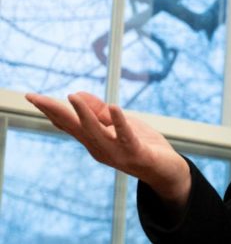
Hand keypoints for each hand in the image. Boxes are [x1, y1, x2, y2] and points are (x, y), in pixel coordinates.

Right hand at [25, 91, 190, 207]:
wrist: (166, 170)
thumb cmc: (140, 144)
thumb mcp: (117, 123)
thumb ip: (98, 110)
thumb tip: (75, 94)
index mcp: (93, 140)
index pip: (68, 123)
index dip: (50, 110)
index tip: (31, 97)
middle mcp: (99, 147)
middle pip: (74, 126)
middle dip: (54, 111)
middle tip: (33, 97)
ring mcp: (116, 151)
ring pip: (96, 131)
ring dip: (84, 114)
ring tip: (72, 97)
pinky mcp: (135, 151)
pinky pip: (126, 135)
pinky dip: (119, 122)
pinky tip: (114, 108)